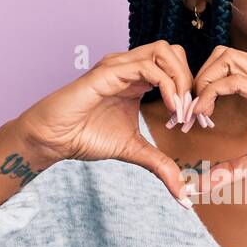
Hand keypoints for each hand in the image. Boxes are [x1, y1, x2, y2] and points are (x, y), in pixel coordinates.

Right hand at [12, 41, 198, 203]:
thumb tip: (183, 194)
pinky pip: (147, 67)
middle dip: (189, 80)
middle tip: (189, 113)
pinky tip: (170, 109)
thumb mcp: (135, 150)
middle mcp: (130, 66)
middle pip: (174, 51)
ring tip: (180, 112)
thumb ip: (161, 165)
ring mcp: (119, 65)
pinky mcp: (109, 72)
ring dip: (180, 80)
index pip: (176, 66)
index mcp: (138, 78)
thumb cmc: (87, 136)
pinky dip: (167, 86)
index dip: (190, 90)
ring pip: (164, 51)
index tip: (192, 121)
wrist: (54, 138)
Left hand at [187, 46, 246, 183]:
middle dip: (198, 79)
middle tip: (190, 113)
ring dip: (202, 84)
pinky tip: (206, 118)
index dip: (205, 85)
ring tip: (197, 115)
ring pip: (225, 59)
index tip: (195, 117)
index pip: (227, 63)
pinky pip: (234, 81)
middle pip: (222, 53)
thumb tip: (205, 184)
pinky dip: (211, 95)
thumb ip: (232, 167)